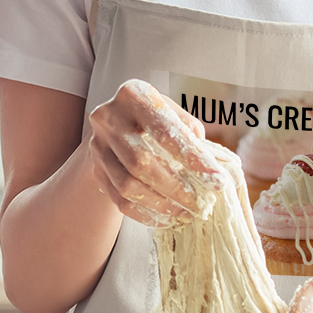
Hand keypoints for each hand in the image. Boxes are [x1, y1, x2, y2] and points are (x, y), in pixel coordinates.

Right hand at [88, 78, 228, 228]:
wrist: (116, 122)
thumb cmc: (154, 117)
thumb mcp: (173, 112)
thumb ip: (190, 133)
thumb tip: (210, 169)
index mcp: (133, 95)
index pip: (165, 132)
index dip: (193, 158)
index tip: (217, 180)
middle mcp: (109, 117)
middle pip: (141, 162)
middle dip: (176, 188)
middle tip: (200, 204)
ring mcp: (98, 145)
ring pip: (128, 185)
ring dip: (160, 205)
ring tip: (185, 213)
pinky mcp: (96, 168)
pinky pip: (119, 199)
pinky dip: (144, 213)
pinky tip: (165, 217)